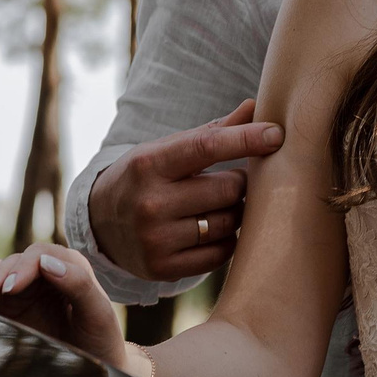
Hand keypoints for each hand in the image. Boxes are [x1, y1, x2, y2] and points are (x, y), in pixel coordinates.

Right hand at [0, 243, 139, 373]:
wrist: (93, 368)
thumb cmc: (100, 341)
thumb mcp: (98, 315)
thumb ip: (79, 285)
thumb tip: (46, 262)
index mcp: (69, 268)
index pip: (40, 256)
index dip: (23, 268)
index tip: (11, 289)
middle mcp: (43, 272)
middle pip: (14, 262)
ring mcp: (23, 287)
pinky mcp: (6, 303)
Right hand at [88, 101, 284, 282]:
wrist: (99, 223)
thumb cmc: (145, 178)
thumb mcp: (166, 150)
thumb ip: (211, 132)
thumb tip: (254, 107)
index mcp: (149, 164)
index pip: (207, 147)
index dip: (246, 139)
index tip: (277, 134)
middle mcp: (150, 203)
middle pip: (228, 190)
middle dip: (239, 183)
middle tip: (230, 182)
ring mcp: (156, 240)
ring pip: (228, 223)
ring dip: (234, 212)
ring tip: (217, 206)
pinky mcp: (164, 269)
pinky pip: (221, 254)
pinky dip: (226, 240)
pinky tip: (211, 229)